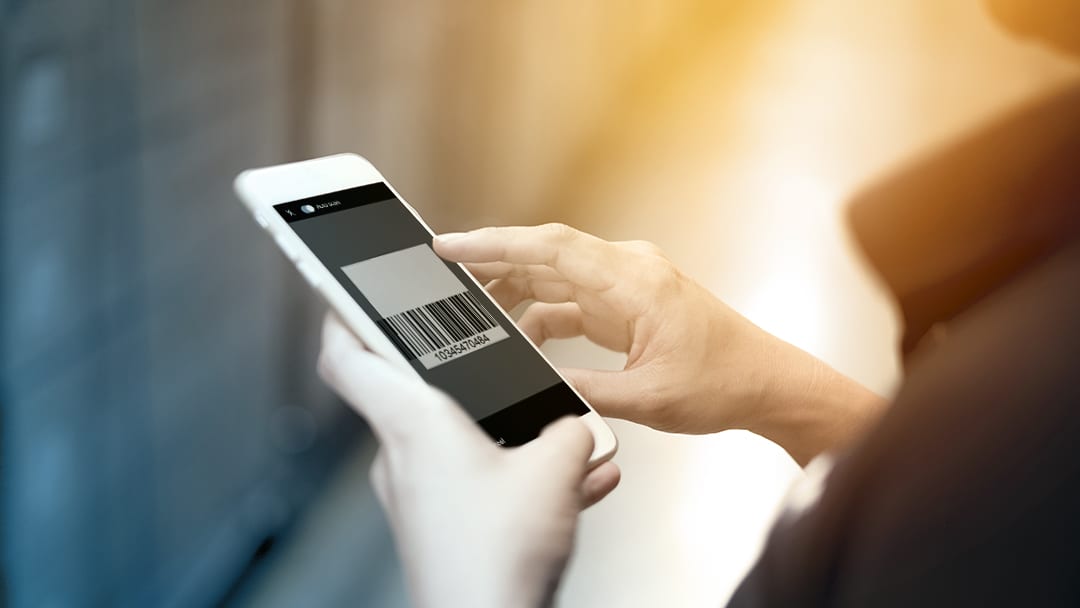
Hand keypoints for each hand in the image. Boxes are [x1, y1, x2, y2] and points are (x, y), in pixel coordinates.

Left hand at [317, 314, 619, 607]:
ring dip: (505, 431)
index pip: (346, 355)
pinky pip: (478, 482)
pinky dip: (516, 475)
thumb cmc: (495, 559)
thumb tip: (578, 427)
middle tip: (490, 352)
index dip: (340, 314)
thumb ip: (570, 430)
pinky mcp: (441, 526)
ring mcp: (420, 495)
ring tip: (557, 437)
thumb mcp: (553, 471)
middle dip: (462, 372)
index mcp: (414, 423)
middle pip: (414, 392)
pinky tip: (571, 485)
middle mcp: (404, 456)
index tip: (348, 292)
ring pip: (458, 440)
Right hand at [434, 224, 884, 464]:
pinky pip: (571, 300)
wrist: (766, 384)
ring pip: (554, 275)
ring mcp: (627, 285)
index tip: (450, 245)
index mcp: (635, 282)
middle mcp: (628, 272)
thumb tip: (535, 385)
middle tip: (444, 276)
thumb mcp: (648, 398)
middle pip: (545, 254)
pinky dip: (541, 314)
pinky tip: (520, 336)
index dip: (495, 244)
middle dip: (492, 263)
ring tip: (473, 309)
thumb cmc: (724, 382)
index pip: (551, 248)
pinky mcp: (627, 305)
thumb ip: (584, 391)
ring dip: (514, 290)